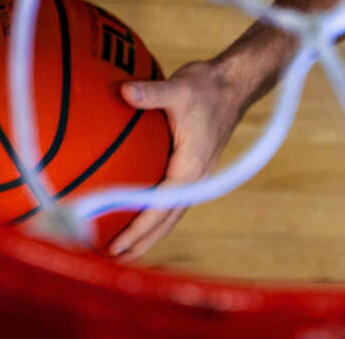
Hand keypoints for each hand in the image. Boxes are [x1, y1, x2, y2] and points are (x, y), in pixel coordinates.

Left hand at [108, 60, 247, 260]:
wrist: (234, 84)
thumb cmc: (206, 86)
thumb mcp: (178, 86)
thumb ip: (151, 93)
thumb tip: (124, 91)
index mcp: (191, 167)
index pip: (160, 208)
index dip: (137, 230)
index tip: (115, 245)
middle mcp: (196, 178)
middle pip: (166, 221)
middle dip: (141, 243)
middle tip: (110, 260)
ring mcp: (198, 177)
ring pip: (171, 214)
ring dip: (149, 234)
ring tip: (123, 250)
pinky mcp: (195, 170)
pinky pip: (173, 201)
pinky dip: (156, 215)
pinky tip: (139, 214)